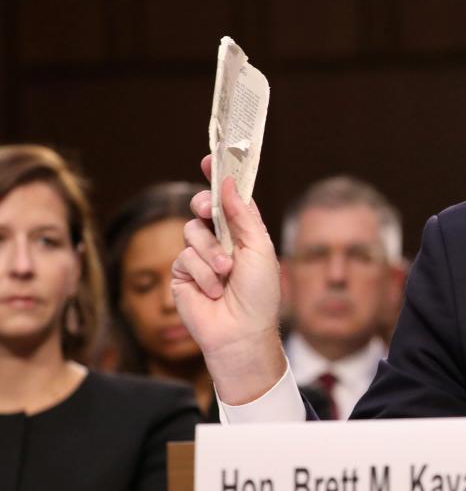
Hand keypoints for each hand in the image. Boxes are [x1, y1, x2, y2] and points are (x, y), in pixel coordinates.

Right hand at [171, 155, 284, 403]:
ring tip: (226, 274)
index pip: (228, 199)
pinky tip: (212, 290)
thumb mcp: (259, 249)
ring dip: (211, 254)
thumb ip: (243, 215)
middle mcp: (220, 241)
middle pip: (201, 207)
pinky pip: (183, 258)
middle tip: (206, 210)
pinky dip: (201, 272)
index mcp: (242, 232)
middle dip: (203, 205)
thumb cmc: (259, 294)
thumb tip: (229, 183)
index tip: (211, 158)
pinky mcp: (182, 274)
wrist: (241, 332)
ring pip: (191, 232)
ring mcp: (199, 257)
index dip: (218, 178)